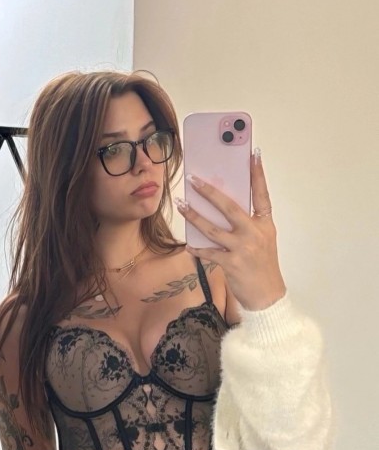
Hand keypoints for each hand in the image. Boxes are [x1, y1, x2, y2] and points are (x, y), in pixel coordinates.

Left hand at [175, 150, 286, 310]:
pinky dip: (197, 248)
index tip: (253, 154)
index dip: (258, 174)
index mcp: (265, 224)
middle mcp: (254, 233)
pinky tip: (188, 244)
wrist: (267, 296)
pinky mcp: (231, 263)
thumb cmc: (262, 266)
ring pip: (213, 229)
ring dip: (194, 216)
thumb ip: (247, 225)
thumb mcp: (262, 241)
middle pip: (230, 207)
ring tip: (182, 205)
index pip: (261, 194)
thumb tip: (223, 209)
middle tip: (194, 180)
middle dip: (210, 192)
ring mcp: (242, 248)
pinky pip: (208, 252)